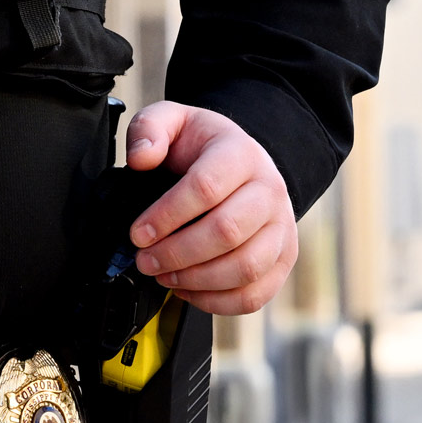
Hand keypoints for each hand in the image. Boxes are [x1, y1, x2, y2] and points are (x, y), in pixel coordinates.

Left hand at [122, 102, 297, 315]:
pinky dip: (218, 301)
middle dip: (177, 253)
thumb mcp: (173, 121)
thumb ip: (149, 129)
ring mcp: (282, 227)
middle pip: (227, 232)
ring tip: (163, 275)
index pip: (207, 187)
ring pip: (245, 267)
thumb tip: (141, 157)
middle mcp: (270, 190)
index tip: (138, 233)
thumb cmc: (203, 146)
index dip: (167, 215)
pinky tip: (188, 290)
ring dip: (196, 280)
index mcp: (242, 153)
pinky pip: (255, 293)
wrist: (243, 162)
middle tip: (145, 260)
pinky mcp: (283, 258)